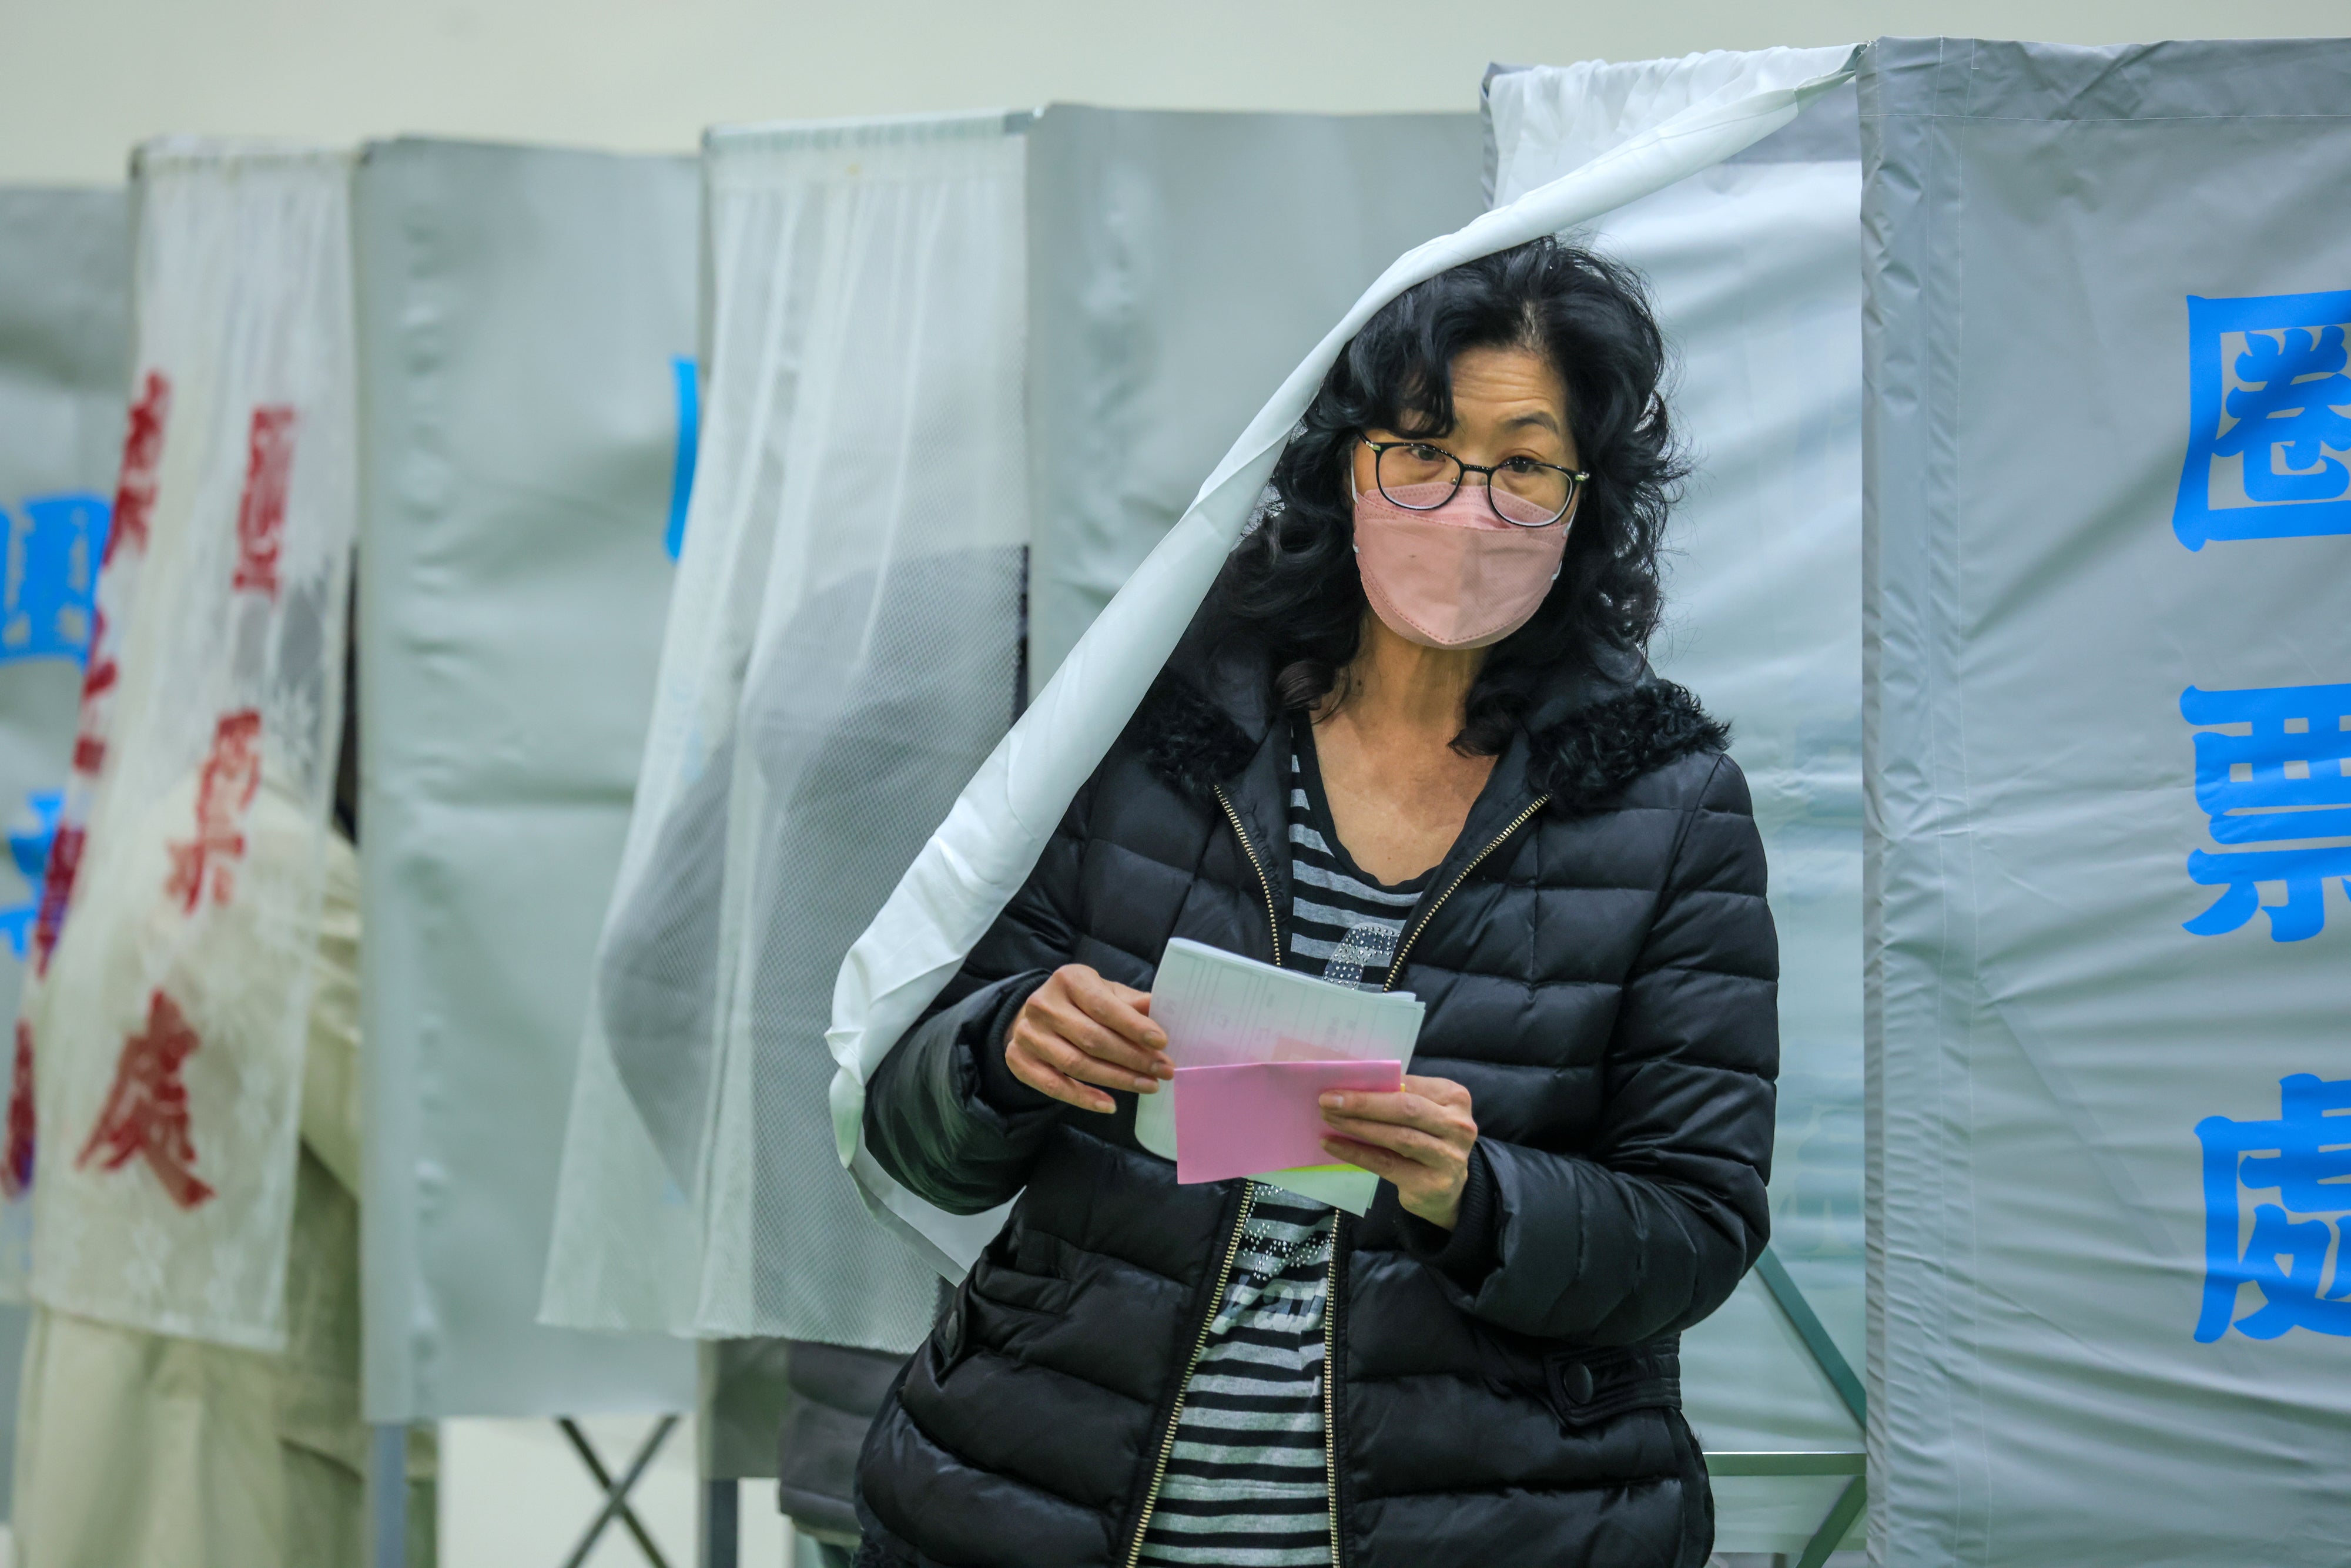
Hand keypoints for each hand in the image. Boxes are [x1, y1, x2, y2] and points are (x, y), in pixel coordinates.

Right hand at [1004, 964, 1172, 1113]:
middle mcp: (1043, 1005)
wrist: (1036, 1014)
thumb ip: (1131, 1003)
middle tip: (1163, 1070)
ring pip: (1076, 1064)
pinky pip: (1054, 1086)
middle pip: (1092, 1039)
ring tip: (1148, 1086)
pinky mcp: (1019, 1061)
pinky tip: (1110, 1104)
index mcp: (1068, 980)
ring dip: (1116, 1079)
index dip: (1133, 1026)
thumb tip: (1162, 1010)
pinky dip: (1084, 1098)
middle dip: (1133, 1058)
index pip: (1103, 1006)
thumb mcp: (1106, 992)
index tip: (1162, 1042)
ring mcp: (1027, 1035)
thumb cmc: (1081, 1002)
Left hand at [1319, 1074, 1477, 1228]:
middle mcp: (1458, 1126)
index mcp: (1455, 1097)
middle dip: (1363, 1104)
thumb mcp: (1423, 1113)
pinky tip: (1333, 1144)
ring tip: (1329, 1120)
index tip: (1337, 1082)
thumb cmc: (1428, 1139)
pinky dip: (1356, 1152)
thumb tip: (1350, 1086)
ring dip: (1357, 1126)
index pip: (1410, 1085)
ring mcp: (1449, 1157)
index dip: (1373, 1083)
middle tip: (1328, 1101)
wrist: (1448, 1189)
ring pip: (1397, 1137)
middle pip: (1405, 1109)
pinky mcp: (1432, 1183)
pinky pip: (1386, 1163)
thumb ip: (1398, 1098)